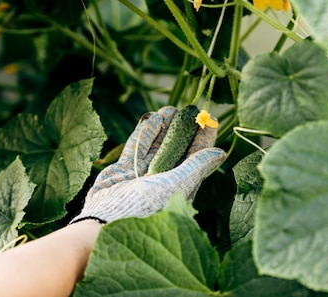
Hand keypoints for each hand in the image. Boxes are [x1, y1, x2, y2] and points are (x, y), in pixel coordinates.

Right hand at [71, 106, 225, 223]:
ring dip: (164, 126)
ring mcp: (142, 173)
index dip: (202, 139)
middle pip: (176, 148)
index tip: (208, 120)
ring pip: (156, 144)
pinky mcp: (124, 169)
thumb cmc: (146, 206)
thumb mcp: (176, 185)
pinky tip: (153, 118)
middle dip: (183, 129)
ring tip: (171, 109)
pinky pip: (136, 146)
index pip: (195, 157)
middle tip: (189, 109)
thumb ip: (196, 166)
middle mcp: (163, 179)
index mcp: (180, 186)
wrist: (107, 218)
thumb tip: (220, 152)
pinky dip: (145, 132)